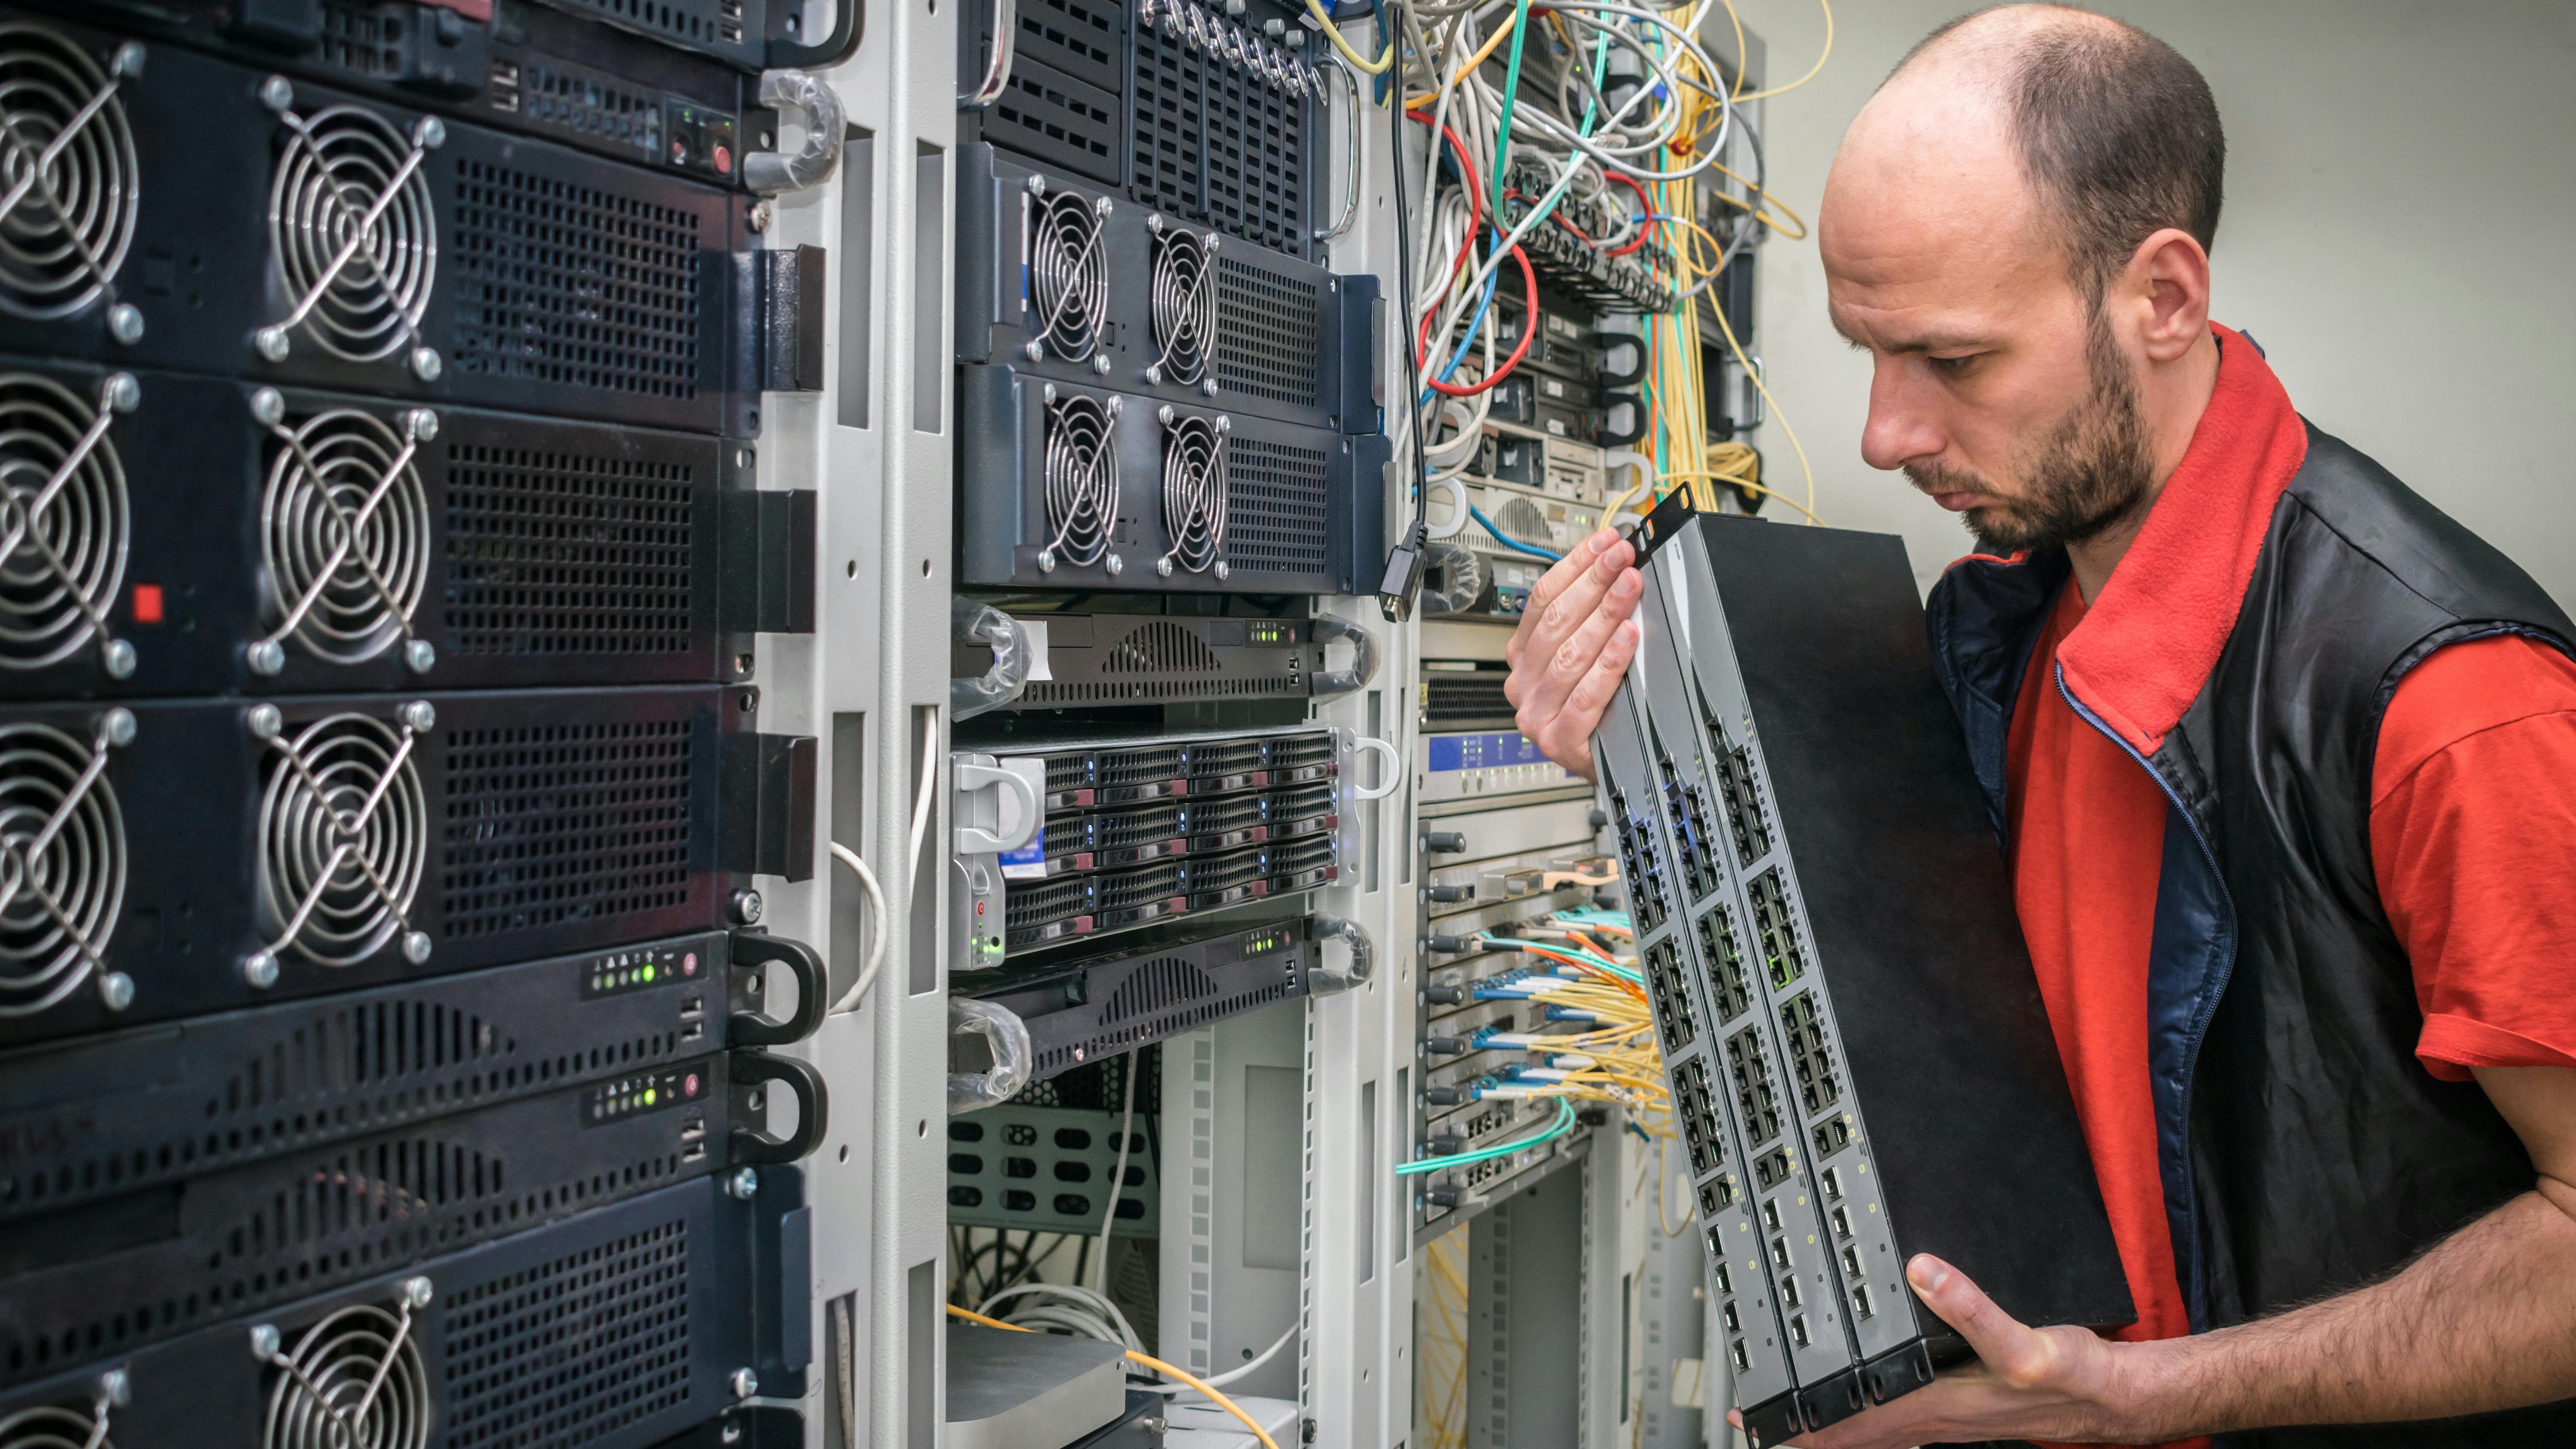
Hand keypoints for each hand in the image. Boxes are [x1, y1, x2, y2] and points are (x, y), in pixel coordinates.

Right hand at [1503, 529, 1644, 779]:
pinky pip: (1586, 696)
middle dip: (1593, 583)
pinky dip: (1610, 664)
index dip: (1575, 566)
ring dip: (1603, 615)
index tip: (1606, 542)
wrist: (1607, 767)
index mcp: (1522, 654)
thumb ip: (1590, 619)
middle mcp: (1522, 681)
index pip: (1543, 599)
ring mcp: (1536, 713)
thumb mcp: (1585, 657)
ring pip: (1569, 655)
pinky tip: (1628, 638)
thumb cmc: (1598, 708)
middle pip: (1555, 622)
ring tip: (1629, 587)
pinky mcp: (1558, 740)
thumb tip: (1617, 568)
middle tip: (1622, 557)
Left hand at [1734, 1255, 2178, 1448]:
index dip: (1800, 1423)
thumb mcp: (2023, 1343)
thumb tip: (1925, 1272)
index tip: (1754, 1419)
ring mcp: (1947, 1417)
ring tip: (1792, 1422)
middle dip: (1802, 1430)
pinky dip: (1870, 1419)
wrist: (2112, 1396)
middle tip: (1753, 1424)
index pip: (1851, 1421)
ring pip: (1873, 1431)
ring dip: (1831, 1427)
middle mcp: (1934, 1416)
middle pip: (1852, 1432)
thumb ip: (1973, 1309)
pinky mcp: (1964, 1408)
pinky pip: (1901, 1422)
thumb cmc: (2072, 1375)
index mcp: (1936, 1404)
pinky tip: (1862, 1409)